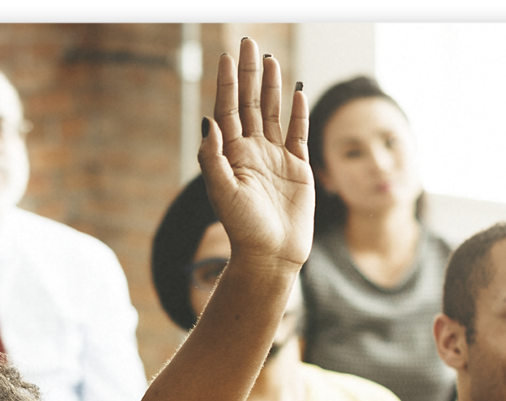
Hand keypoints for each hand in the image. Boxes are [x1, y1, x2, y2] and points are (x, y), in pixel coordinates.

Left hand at [199, 39, 312, 270]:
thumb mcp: (221, 192)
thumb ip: (212, 156)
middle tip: (249, 42)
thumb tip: (207, 120)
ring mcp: (275, 158)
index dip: (227, 83)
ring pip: (272, 113)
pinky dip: (298, 112)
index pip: (228, 109)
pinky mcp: (298, 167)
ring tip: (270, 60)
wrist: (271, 255)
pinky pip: (298, 132)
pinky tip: (297, 91)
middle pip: (249, 103)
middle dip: (248, 74)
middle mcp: (252, 152)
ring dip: (271, 86)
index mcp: (231, 155)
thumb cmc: (243, 228)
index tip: (227, 55)